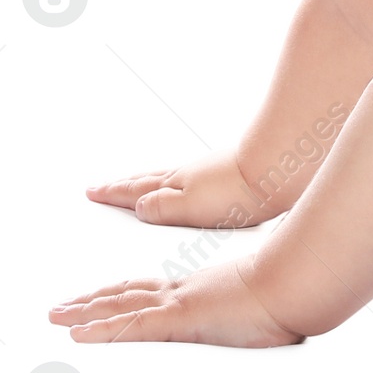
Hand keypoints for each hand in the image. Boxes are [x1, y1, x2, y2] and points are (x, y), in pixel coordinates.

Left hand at [48, 255, 304, 345]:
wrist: (295, 281)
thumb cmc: (289, 291)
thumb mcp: (264, 300)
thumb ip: (251, 304)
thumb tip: (263, 313)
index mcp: (200, 287)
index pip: (151, 288)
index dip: (123, 291)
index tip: (102, 294)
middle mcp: (183, 290)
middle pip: (127, 294)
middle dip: (92, 300)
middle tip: (62, 306)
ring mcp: (179, 303)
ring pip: (120, 307)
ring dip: (84, 312)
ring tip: (56, 317)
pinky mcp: (180, 318)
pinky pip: (131, 326)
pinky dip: (101, 330)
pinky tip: (78, 333)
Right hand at [85, 149, 276, 227]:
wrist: (280, 165)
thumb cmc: (240, 191)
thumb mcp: (191, 206)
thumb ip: (162, 208)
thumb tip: (138, 206)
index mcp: (176, 184)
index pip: (137, 190)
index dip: (114, 194)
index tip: (93, 191)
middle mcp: (189, 174)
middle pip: (149, 179)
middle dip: (126, 185)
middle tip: (105, 186)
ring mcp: (209, 170)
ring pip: (170, 176)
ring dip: (149, 181)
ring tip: (139, 184)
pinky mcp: (230, 171)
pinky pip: (192, 176)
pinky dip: (178, 181)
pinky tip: (190, 184)